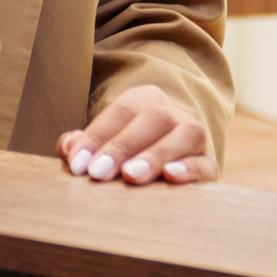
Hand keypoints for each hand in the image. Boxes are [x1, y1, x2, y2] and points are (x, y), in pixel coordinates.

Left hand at [57, 86, 215, 185]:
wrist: (168, 164)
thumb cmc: (124, 155)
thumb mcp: (102, 144)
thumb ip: (81, 145)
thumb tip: (67, 147)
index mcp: (146, 100)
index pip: (122, 110)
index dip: (97, 135)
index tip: (77, 164)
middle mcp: (174, 113)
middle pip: (153, 118)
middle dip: (122, 146)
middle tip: (97, 173)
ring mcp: (195, 137)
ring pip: (185, 135)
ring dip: (155, 155)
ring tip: (130, 176)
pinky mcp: (208, 165)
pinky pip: (205, 163)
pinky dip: (190, 169)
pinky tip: (171, 177)